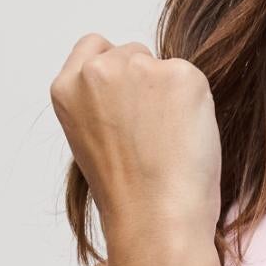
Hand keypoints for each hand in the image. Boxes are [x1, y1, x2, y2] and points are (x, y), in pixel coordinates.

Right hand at [49, 34, 221, 246]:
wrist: (155, 218)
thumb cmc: (127, 194)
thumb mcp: (90, 140)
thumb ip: (100, 103)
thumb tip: (131, 89)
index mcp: (67, 88)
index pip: (94, 48)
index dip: (115, 71)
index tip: (127, 101)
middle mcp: (98, 71)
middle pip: (133, 53)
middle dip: (146, 83)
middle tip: (152, 135)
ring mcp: (138, 68)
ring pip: (164, 65)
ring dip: (171, 94)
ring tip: (168, 141)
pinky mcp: (180, 75)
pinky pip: (194, 80)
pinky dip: (197, 106)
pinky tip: (187, 139)